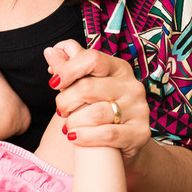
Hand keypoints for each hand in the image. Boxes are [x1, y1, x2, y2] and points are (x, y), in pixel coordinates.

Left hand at [45, 40, 150, 169]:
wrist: (123, 140)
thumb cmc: (99, 107)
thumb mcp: (86, 84)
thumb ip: (70, 67)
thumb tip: (51, 51)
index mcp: (119, 68)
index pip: (92, 58)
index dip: (67, 69)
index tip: (54, 82)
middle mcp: (132, 86)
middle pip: (87, 87)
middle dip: (65, 101)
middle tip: (61, 110)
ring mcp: (139, 110)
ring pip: (95, 113)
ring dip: (73, 122)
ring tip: (68, 126)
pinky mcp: (140, 133)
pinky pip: (106, 134)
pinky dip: (84, 136)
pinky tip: (74, 137)